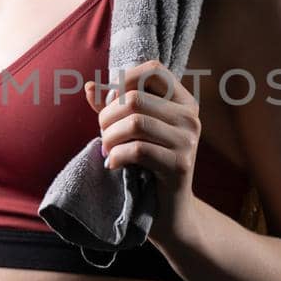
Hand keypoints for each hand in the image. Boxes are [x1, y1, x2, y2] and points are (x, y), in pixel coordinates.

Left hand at [83, 60, 201, 246]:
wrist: (169, 211)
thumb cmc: (147, 165)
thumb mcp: (130, 131)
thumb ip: (112, 107)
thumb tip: (90, 86)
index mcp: (183, 101)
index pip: (153, 70)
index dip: (124, 80)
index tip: (111, 104)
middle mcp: (190, 117)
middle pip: (135, 98)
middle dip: (107, 116)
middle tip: (104, 136)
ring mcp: (188, 141)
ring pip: (134, 121)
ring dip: (110, 137)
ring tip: (108, 150)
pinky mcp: (180, 165)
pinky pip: (138, 149)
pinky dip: (117, 156)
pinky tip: (114, 164)